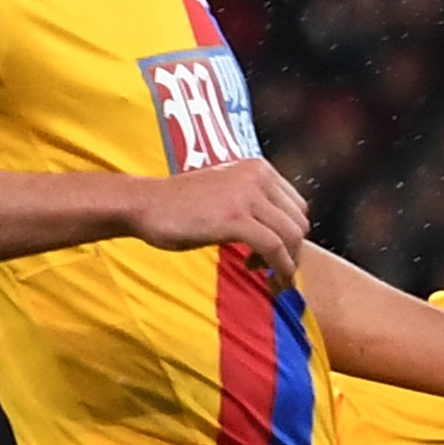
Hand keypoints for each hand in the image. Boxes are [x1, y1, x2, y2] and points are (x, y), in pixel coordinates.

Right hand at [136, 161, 312, 287]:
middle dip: (292, 251)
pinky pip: (274, 247)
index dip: (290, 235)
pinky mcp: (235, 217)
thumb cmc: (179, 204)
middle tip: (272, 269)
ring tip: (267, 275)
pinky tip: (264, 275)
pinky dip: (278, 267)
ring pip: (291, 236)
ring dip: (287, 263)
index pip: (296, 206)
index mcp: (258, 168)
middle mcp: (258, 176)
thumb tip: (278, 234)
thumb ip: (253, 203)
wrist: (145, 203)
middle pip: (299, 222)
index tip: (276, 253)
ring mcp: (248, 195)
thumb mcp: (225, 191)